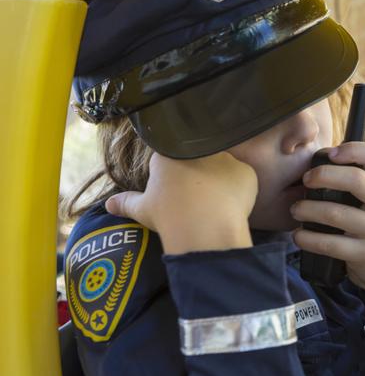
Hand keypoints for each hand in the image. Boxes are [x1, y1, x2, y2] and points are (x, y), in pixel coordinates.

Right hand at [105, 151, 257, 253]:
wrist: (203, 226)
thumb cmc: (168, 215)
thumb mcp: (142, 209)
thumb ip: (126, 202)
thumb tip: (109, 204)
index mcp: (169, 153)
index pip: (170, 159)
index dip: (172, 177)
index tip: (174, 193)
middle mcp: (199, 149)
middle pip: (198, 160)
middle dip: (197, 176)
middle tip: (195, 201)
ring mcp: (225, 158)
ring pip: (222, 169)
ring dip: (219, 183)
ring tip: (214, 207)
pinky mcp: (245, 171)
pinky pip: (243, 181)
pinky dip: (239, 192)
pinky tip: (232, 208)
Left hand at [291, 142, 364, 313]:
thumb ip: (362, 180)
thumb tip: (321, 159)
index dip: (354, 149)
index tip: (331, 153)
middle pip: (357, 180)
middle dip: (324, 175)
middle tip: (306, 179)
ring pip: (337, 213)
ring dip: (308, 209)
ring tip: (295, 209)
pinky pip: (331, 244)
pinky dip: (309, 238)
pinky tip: (298, 235)